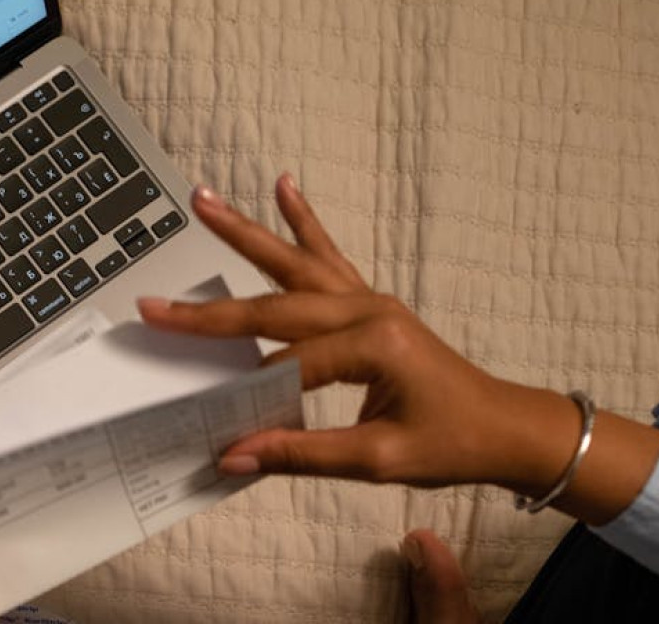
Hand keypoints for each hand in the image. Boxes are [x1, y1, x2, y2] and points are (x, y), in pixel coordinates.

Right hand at [138, 174, 658, 522]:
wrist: (504, 426)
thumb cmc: (452, 442)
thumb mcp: (378, 460)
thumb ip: (303, 453)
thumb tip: (235, 454)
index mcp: (374, 346)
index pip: (291, 369)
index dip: (250, 397)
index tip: (209, 420)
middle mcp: (368, 310)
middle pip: (274, 306)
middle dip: (209, 311)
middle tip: (154, 304)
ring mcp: (369, 299)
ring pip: (293, 262)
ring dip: (246, 232)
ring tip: (203, 199)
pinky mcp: (369, 301)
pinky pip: (328, 256)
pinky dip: (305, 221)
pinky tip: (285, 186)